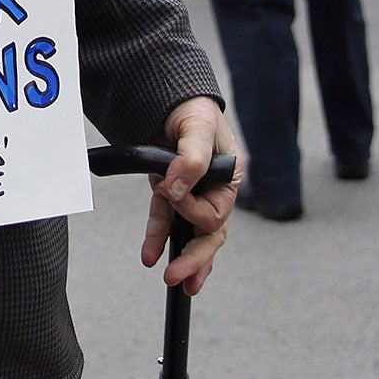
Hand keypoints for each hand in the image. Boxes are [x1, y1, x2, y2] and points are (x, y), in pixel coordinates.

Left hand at [141, 97, 237, 294]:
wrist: (169, 98)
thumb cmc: (193, 110)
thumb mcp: (198, 128)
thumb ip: (192, 159)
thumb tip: (177, 188)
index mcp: (228, 179)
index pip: (215, 213)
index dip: (191, 209)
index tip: (169, 191)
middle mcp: (214, 191)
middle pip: (210, 235)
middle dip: (195, 259)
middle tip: (178, 278)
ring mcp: (192, 194)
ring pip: (191, 234)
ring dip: (182, 258)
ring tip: (172, 280)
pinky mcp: (171, 193)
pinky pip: (167, 220)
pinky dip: (158, 238)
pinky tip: (150, 255)